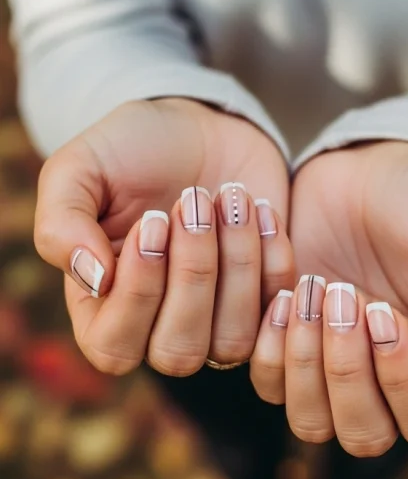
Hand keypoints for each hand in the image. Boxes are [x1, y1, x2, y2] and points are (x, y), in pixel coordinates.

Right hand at [34, 98, 292, 374]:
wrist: (197, 126)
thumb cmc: (127, 150)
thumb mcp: (78, 170)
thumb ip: (61, 224)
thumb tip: (93, 279)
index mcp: (101, 310)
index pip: (114, 347)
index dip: (138, 293)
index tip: (152, 221)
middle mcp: (156, 330)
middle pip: (178, 352)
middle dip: (193, 275)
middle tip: (195, 200)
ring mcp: (214, 324)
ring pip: (232, 342)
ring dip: (237, 265)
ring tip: (232, 197)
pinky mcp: (262, 304)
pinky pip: (275, 311)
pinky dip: (273, 258)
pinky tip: (261, 208)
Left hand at [252, 141, 407, 453]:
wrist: (373, 163)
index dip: (402, 382)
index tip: (383, 312)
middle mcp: (384, 383)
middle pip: (362, 436)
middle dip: (346, 373)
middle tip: (342, 295)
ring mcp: (330, 368)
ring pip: (309, 422)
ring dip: (305, 363)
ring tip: (311, 290)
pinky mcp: (286, 345)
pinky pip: (267, 382)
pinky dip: (270, 344)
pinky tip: (286, 290)